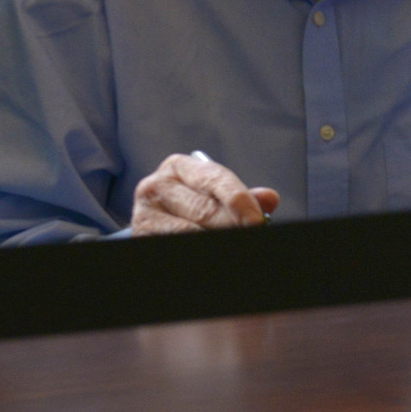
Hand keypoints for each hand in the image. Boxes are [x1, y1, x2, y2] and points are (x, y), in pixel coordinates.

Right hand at [128, 152, 279, 234]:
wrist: (160, 222)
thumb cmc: (192, 204)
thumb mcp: (214, 194)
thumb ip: (240, 196)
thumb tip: (269, 198)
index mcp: (179, 166)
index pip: (215, 179)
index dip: (239, 200)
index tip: (257, 220)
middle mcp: (157, 185)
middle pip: (205, 209)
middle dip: (232, 225)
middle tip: (250, 232)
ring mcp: (144, 211)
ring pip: (191, 231)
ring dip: (217, 237)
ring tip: (232, 238)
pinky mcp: (141, 233)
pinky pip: (177, 240)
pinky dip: (198, 245)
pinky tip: (209, 244)